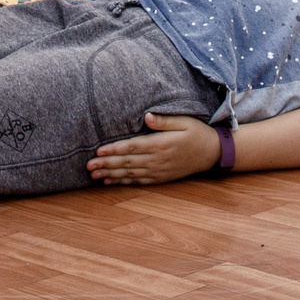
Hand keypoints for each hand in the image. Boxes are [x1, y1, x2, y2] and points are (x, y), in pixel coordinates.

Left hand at [87, 113, 222, 184]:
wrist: (212, 153)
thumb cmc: (197, 133)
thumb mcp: (184, 122)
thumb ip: (165, 121)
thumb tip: (147, 117)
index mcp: (161, 144)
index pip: (133, 147)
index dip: (115, 149)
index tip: (98, 151)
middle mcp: (158, 160)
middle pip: (128, 162)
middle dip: (107, 164)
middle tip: (88, 166)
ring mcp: (159, 171)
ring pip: (130, 174)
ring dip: (111, 174)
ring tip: (94, 175)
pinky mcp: (161, 178)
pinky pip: (139, 181)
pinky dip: (123, 181)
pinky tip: (110, 181)